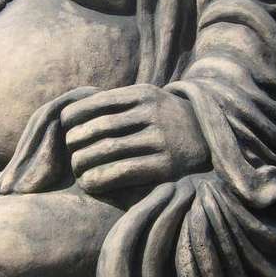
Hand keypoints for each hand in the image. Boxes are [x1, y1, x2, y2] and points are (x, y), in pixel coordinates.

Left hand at [60, 84, 208, 194]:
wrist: (211, 138)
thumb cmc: (166, 120)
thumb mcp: (148, 101)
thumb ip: (118, 104)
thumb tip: (71, 113)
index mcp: (144, 94)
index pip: (98, 102)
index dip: (74, 114)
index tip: (63, 125)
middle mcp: (152, 113)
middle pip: (100, 127)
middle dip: (76, 140)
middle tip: (69, 150)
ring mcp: (161, 139)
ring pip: (108, 149)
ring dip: (84, 160)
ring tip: (76, 167)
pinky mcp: (166, 165)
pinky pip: (123, 171)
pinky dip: (101, 177)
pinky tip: (89, 182)